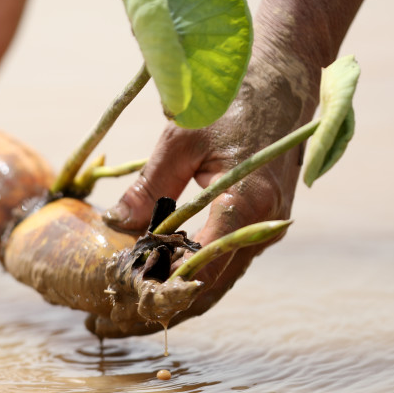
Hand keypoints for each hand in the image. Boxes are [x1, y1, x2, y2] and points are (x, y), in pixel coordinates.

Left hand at [104, 49, 320, 323]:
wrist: (283, 68)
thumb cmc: (231, 96)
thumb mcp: (180, 139)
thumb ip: (150, 187)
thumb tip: (116, 224)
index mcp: (245, 208)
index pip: (196, 276)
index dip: (154, 300)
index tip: (114, 312)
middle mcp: (263, 226)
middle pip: (208, 289)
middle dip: (159, 310)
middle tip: (110, 324)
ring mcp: (266, 225)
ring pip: (217, 278)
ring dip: (175, 297)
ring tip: (125, 309)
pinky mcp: (261, 218)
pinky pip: (224, 258)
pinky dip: (191, 274)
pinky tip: (158, 278)